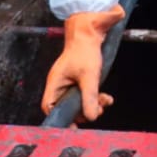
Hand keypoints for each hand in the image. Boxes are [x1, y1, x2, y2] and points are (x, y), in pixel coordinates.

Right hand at [40, 4, 125, 122]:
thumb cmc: (85, 48)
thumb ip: (90, 97)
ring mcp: (70, 81)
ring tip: (105, 101)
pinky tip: (106, 97)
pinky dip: (96, 96)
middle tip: (97, 110)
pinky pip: (86, 93)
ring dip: (93, 103)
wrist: (91, 29)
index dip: (60, 118)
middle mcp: (60, 84)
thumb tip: (92, 117)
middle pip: (67, 107)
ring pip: (79, 101)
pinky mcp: (80, 78)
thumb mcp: (89, 76)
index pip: (50, 107)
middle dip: (83, 111)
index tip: (74, 127)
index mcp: (55, 83)